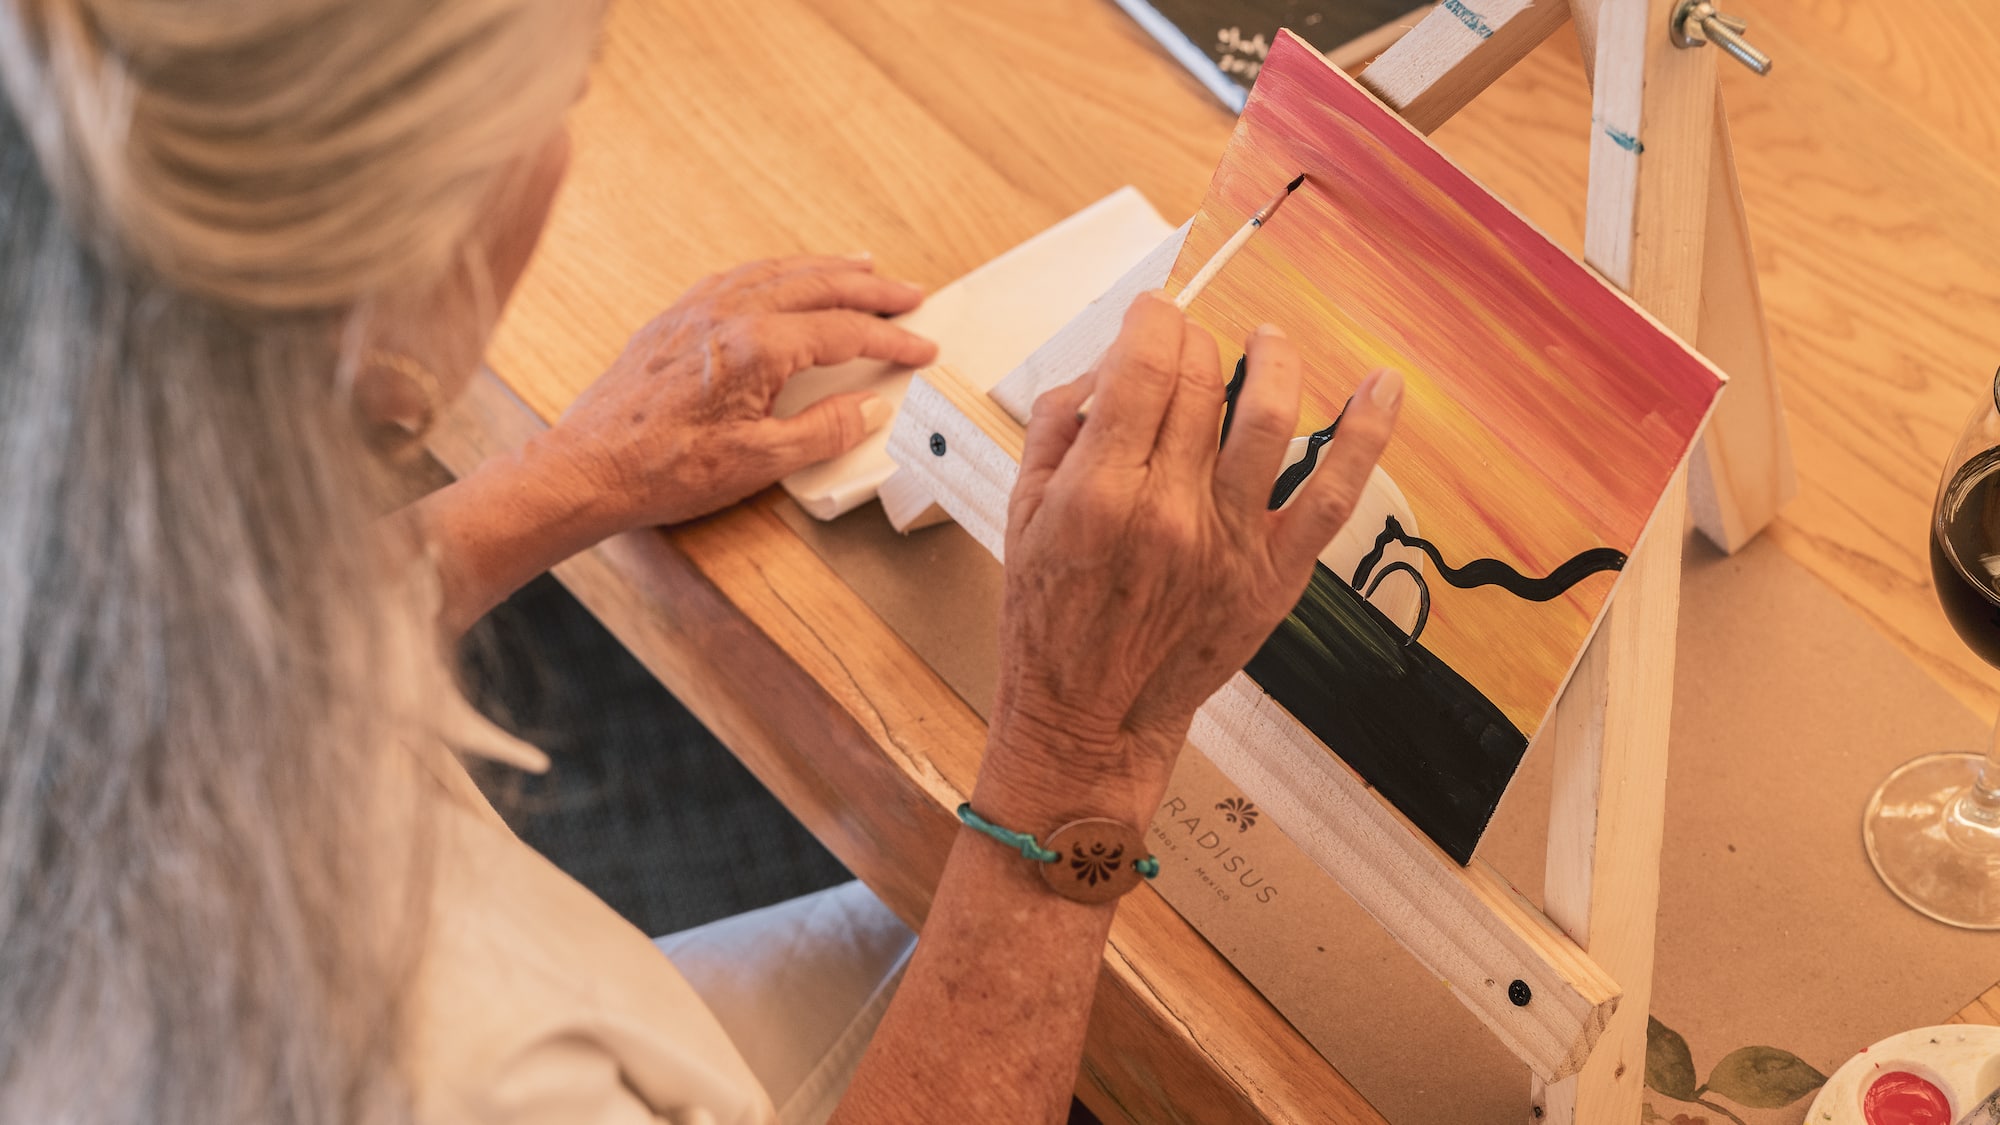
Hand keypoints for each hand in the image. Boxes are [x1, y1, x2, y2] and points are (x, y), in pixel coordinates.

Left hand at [550, 255, 938, 529]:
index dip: (890, 340)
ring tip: (861, 266)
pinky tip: (786, 276)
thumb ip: (823, 431)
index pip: (843, 332)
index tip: (922, 348)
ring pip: (778, 271)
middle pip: (819, 286)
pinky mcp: (675, 318)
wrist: (589, 467)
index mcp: (756, 346)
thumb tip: (868, 407)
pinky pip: (738, 276)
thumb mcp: (759, 461)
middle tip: (910, 294)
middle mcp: (728, 313)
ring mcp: (698, 309)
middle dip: (871, 288)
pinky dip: (777, 270)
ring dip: (826, 268)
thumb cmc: (664, 469)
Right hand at [980, 293, 1401, 823]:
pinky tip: (1381, 386)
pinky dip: (1366, 434)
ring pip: (1268, 415)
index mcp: (1098, 493)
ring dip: (1273, 358)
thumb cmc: (1053, 624)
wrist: (1090, 718)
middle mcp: (1168, 511)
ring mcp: (1228, 542)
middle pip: (1200, 380)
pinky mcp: (1275, 574)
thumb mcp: (1020, 516)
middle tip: (1186, 343)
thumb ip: (1056, 430)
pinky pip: (1334, 493)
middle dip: (1194, 340)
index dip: (1152, 320)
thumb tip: (1103, 369)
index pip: (1144, 364)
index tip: (1151, 317)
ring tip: (1266, 342)